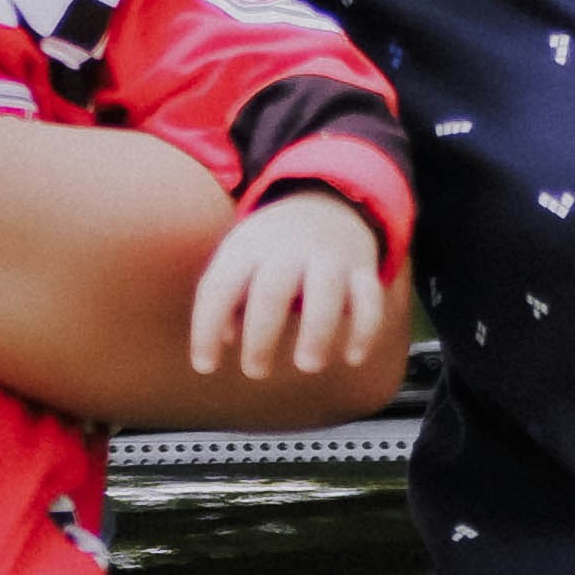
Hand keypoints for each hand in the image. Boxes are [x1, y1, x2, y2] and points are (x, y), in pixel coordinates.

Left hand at [189, 190, 393, 380]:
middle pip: (272, 290)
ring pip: (325, 291)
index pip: (220, 287)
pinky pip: (369, 298)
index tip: (205, 366)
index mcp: (249, 248)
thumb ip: (225, 299)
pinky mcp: (361, 269)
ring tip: (308, 365)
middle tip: (255, 372)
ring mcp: (328, 257)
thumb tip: (224, 338)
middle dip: (261, 336)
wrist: (326, 203)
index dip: (207, 328)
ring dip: (317, 332)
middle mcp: (288, 250)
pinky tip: (353, 357)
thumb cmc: (271, 250)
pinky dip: (365, 329)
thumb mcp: (240, 261)